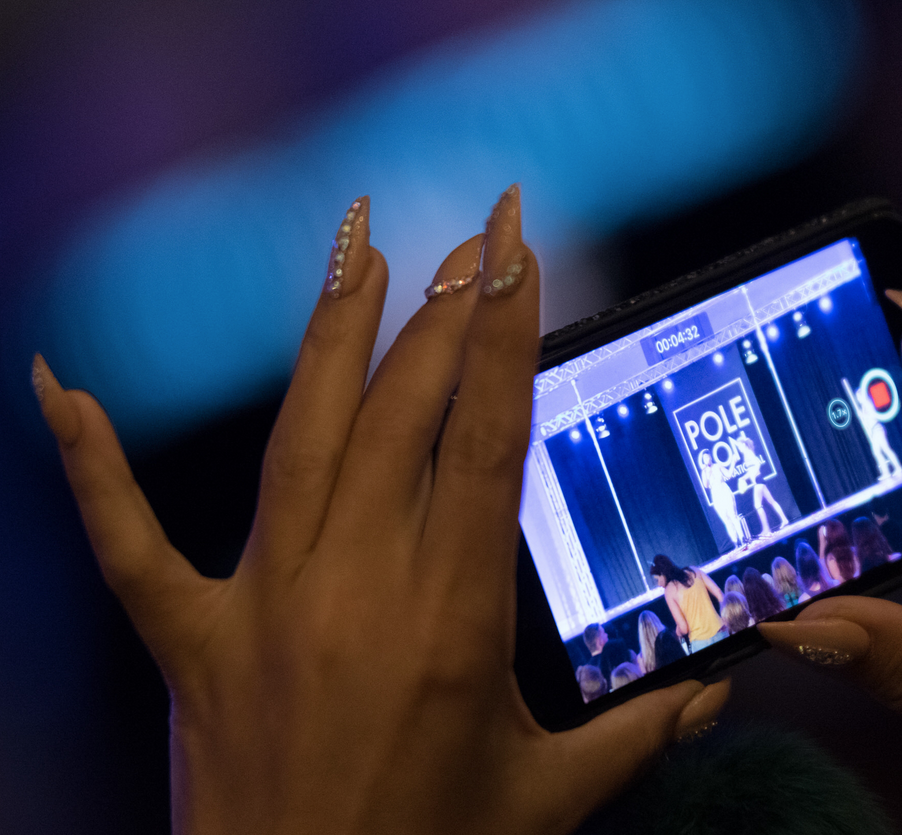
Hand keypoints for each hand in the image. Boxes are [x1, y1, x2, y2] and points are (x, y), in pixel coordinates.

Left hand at [33, 188, 727, 834]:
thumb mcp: (552, 798)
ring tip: (357, 245)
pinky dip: (89, 463)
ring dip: (331, 335)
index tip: (517, 250)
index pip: (489, 439)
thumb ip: (643, 733)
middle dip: (444, 313)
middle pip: (402, 415)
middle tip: (472, 237)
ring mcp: (265, 607)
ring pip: (301, 440)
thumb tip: (721, 689)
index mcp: (454, 618)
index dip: (507, 334)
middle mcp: (358, 589)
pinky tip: (56, 385)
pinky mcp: (191, 642)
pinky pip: (126, 542)